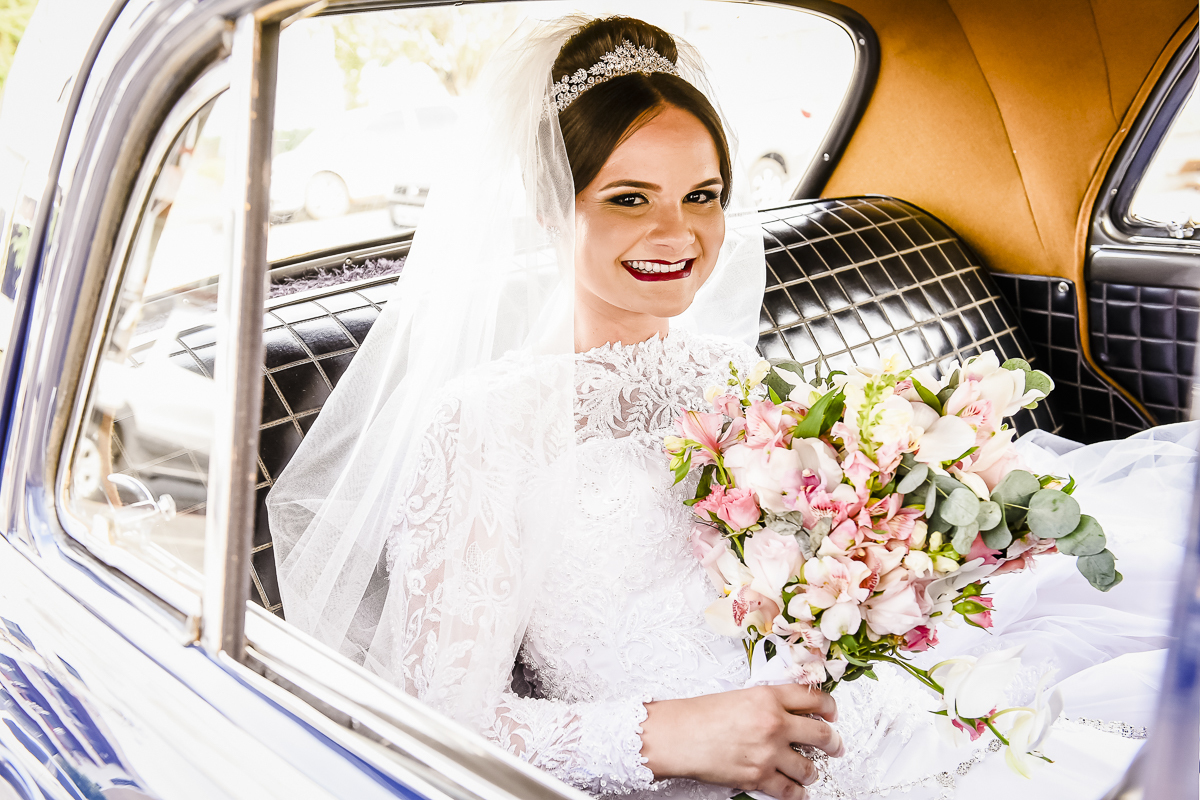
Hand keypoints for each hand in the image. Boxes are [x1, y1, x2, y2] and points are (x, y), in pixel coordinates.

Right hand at [639, 685, 842, 798]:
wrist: (678, 736)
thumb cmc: (700, 715)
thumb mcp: (740, 696)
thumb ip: (768, 703)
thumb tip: (791, 713)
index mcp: (769, 698)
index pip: (814, 699)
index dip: (830, 708)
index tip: (832, 714)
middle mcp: (774, 724)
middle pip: (822, 735)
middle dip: (834, 743)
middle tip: (836, 746)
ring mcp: (768, 753)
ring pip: (809, 768)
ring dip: (813, 772)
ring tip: (810, 771)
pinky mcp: (758, 777)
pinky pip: (789, 791)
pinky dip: (797, 793)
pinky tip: (797, 791)